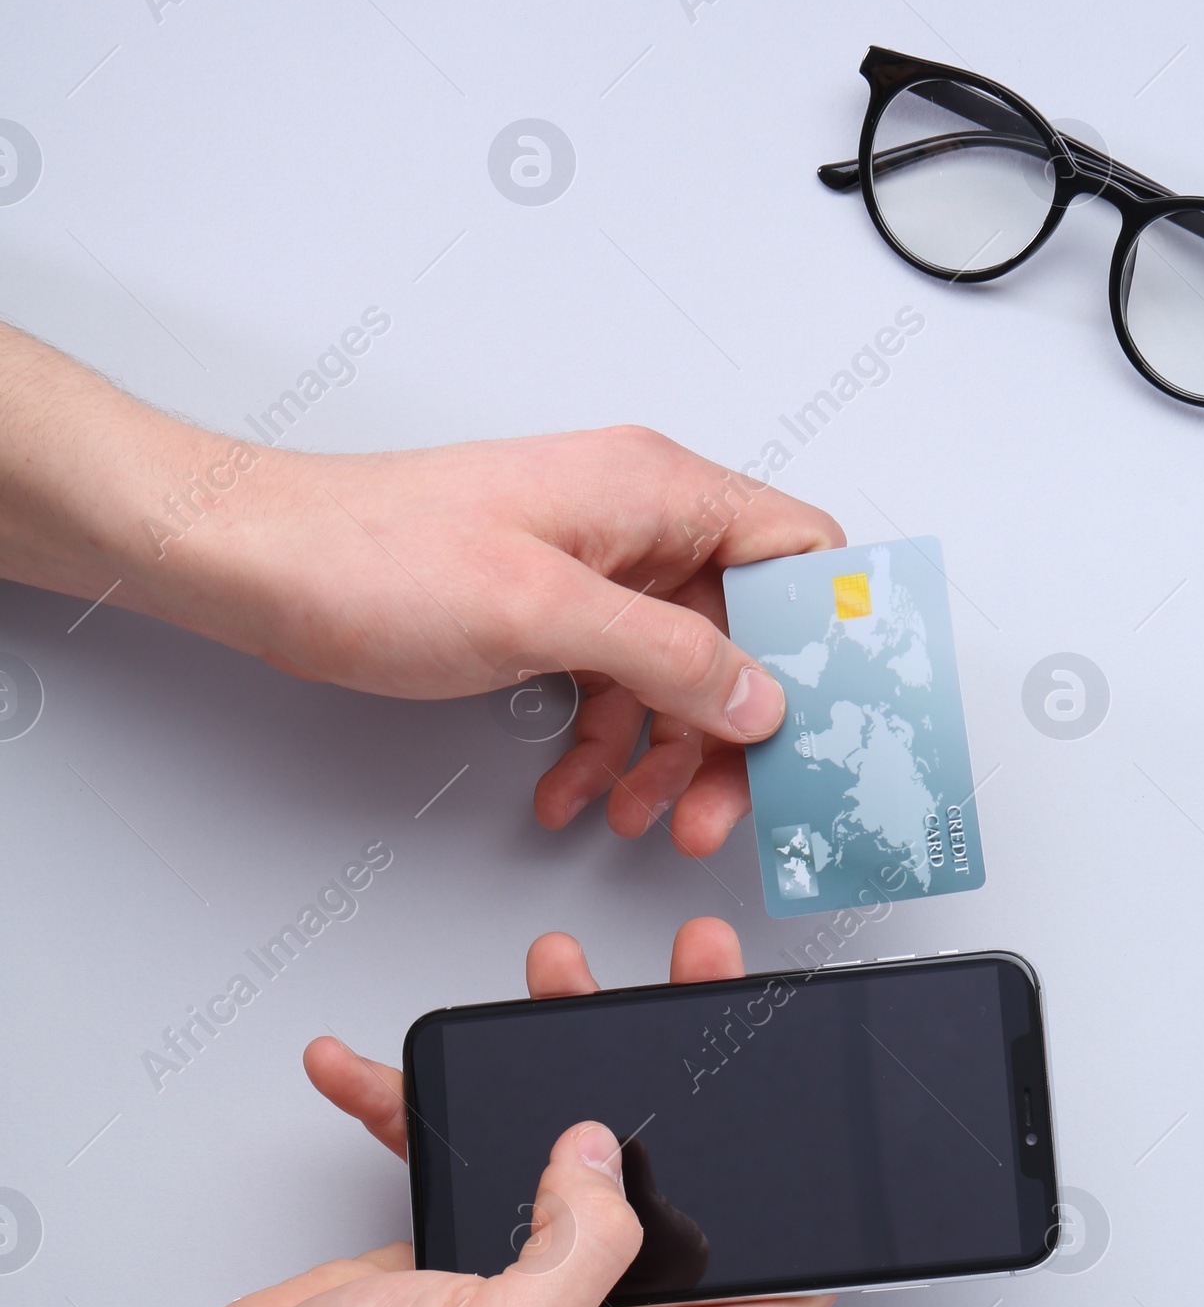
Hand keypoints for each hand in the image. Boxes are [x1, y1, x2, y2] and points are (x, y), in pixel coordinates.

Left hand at [0, 329, 843, 854]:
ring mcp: (592, 569)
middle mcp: (634, 524)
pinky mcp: (549, 613)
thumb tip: (760, 695)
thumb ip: (669, 656)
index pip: (796, 549)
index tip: (838, 714)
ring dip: (668, 754)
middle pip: (742, 634)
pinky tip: (577, 789)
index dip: (830, 633)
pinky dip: (605, 746)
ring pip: (677, 674)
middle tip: (730, 806)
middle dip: (738, 730)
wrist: (262, 565)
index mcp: (654, 491)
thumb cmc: (373, 554)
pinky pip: (612, 687)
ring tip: (646, 815)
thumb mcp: (544, 613)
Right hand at [0, 915, 829, 1306]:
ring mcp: (536, 1290)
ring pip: (583, 1153)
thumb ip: (584, 1249)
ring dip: (559, 1063)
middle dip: (689, 1078)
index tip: (820, 1105)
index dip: (816, 1211)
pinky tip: (381, 1066)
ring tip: (552, 976)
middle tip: (693, 977)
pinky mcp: (469, 1258)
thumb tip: (609, 1161)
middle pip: (686, 1191)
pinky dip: (433, 1106)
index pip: (781, 1290)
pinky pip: (478, 1160)